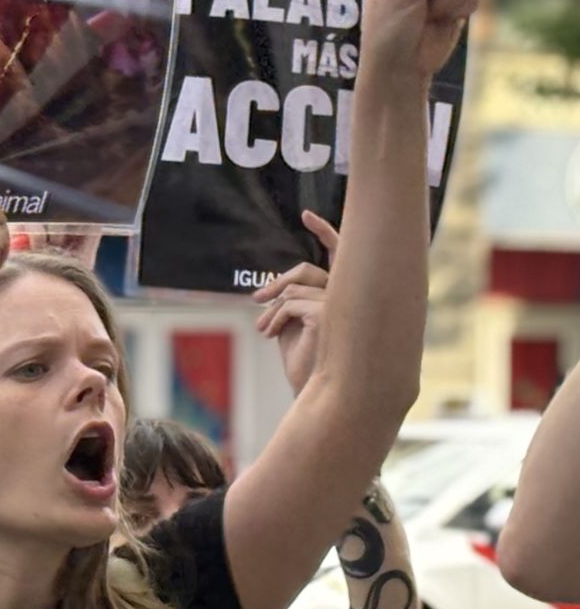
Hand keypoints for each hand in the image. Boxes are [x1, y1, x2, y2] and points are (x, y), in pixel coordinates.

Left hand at [253, 211, 338, 396]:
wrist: (314, 394)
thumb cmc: (306, 363)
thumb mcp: (295, 326)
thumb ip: (292, 300)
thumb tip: (278, 284)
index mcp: (344, 297)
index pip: (341, 256)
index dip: (325, 231)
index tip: (306, 214)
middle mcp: (350, 298)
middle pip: (307, 271)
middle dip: (279, 281)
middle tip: (257, 298)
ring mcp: (342, 305)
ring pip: (294, 290)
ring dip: (271, 309)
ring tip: (263, 330)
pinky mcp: (329, 314)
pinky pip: (290, 303)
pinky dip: (275, 318)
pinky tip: (269, 335)